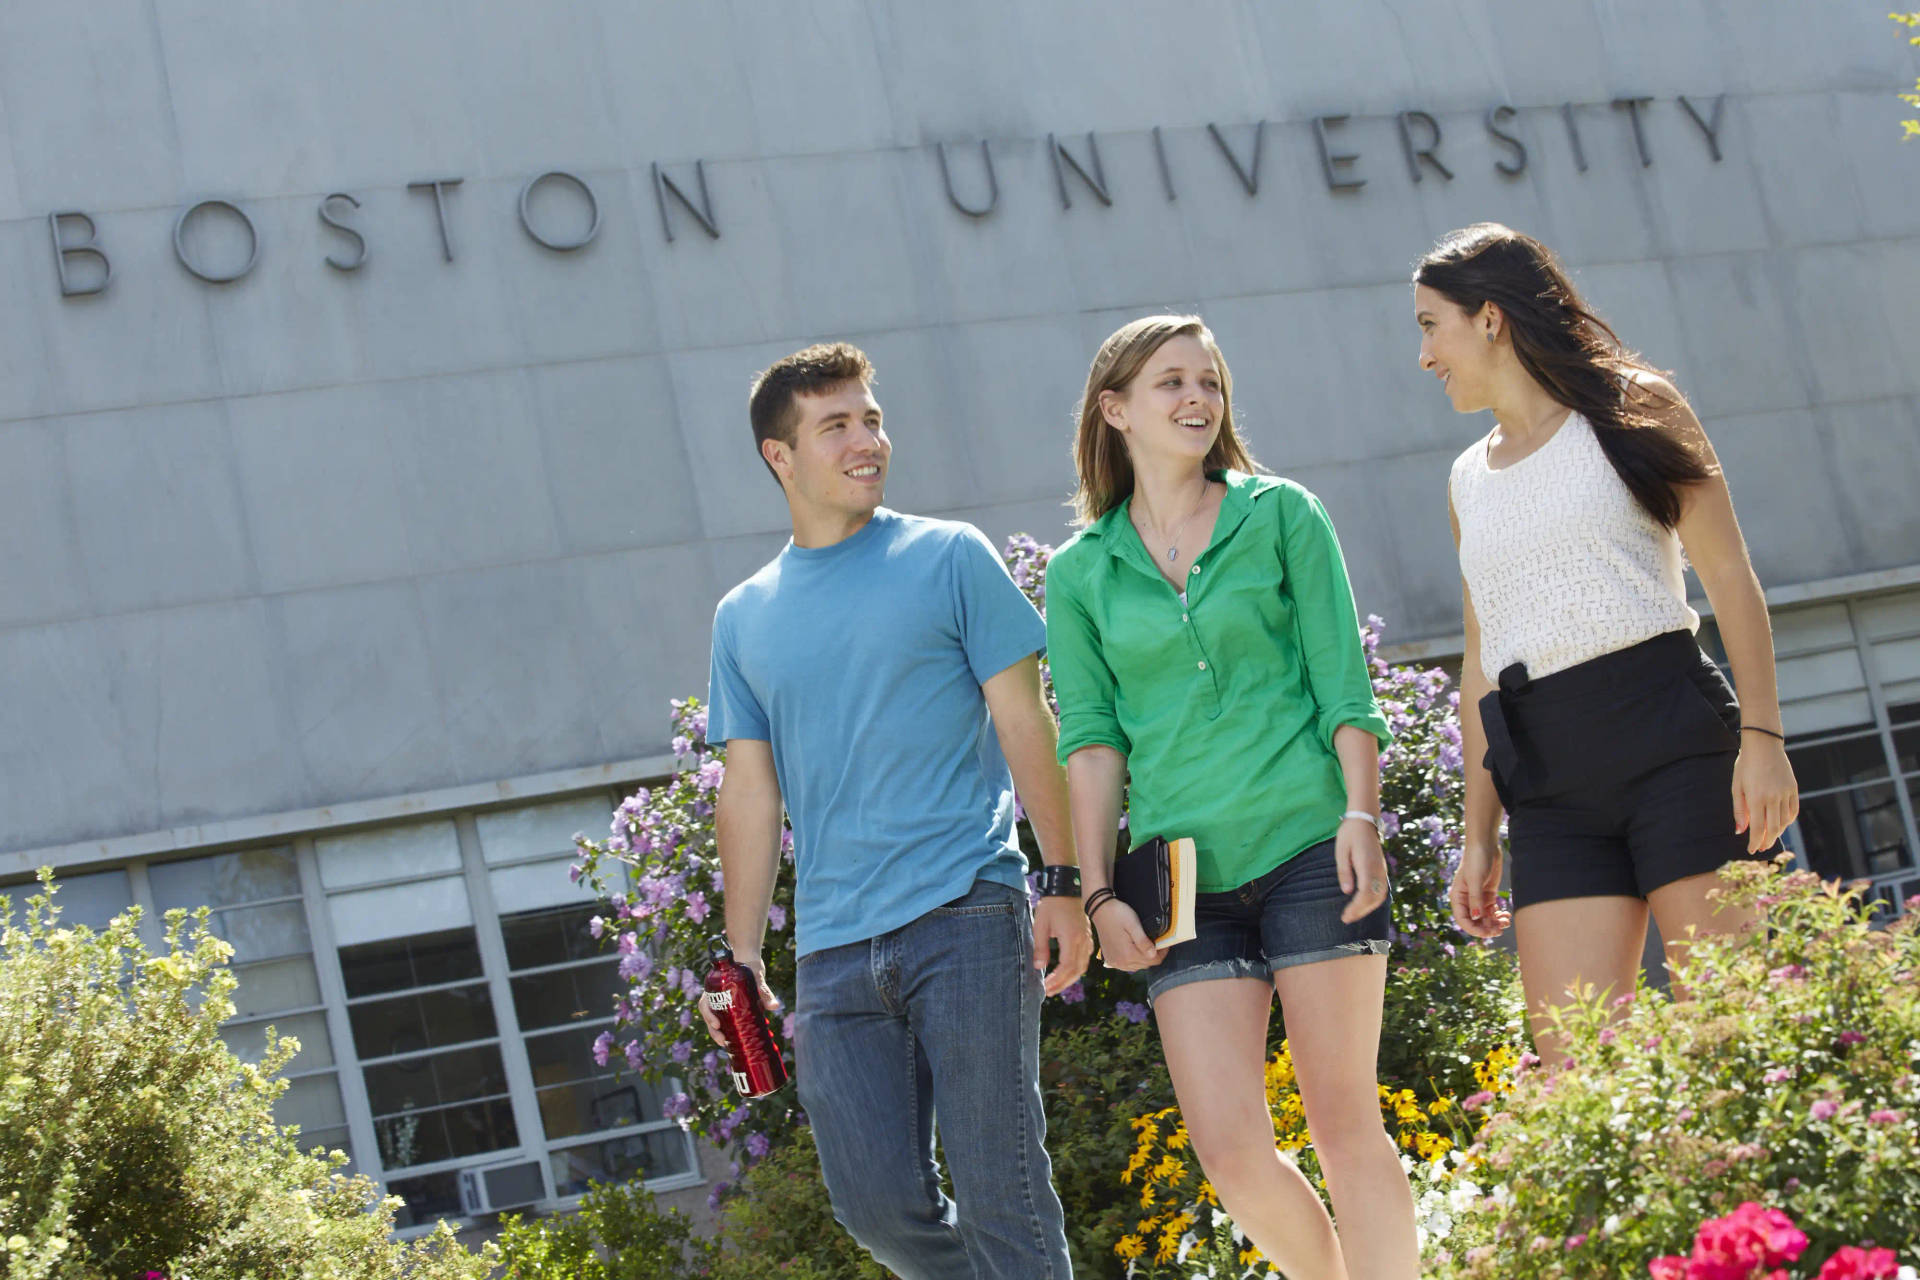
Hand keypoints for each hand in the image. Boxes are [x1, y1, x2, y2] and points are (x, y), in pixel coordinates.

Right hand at [698, 951, 782, 1048]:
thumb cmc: (749, 964)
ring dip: (716, 1031)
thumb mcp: (757, 977)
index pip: (705, 1004)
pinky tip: (730, 1037)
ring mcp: (720, 1000)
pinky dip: (725, 1027)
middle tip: (722, 1041)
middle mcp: (714, 994)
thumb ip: (764, 991)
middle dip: (713, 1030)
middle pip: (708, 1014)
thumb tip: (775, 1007)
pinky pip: (723, 1016)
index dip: (709, 1016)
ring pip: (713, 1017)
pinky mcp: (728, 1004)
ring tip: (724, 1043)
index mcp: (715, 987)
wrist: (748, 955)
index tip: (717, 1025)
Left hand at [1033, 895, 1093, 995]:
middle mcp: (1082, 941)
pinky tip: (1067, 973)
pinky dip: (1077, 969)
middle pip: (1076, 970)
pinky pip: (1085, 959)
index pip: (1067, 967)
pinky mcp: (1087, 937)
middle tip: (1050, 991)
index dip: (1057, 980)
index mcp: (1071, 938)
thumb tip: (1039, 967)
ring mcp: (1087, 940)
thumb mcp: (1041, 925)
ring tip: (1057, 986)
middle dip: (1063, 983)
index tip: (1046, 986)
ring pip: (1082, 966)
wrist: (1066, 889)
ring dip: (1070, 979)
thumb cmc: (1052, 905)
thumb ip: (1040, 947)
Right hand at [1087, 897, 1165, 971]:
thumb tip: (1154, 954)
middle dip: (1153, 955)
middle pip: (1146, 965)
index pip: (1153, 960)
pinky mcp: (1110, 959)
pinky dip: (1133, 960)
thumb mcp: (1133, 924)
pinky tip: (1134, 949)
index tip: (1165, 943)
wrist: (1100, 910)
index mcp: (1128, 954)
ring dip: (1143, 958)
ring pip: (1137, 966)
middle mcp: (1121, 962)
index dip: (1162, 953)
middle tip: (1156, 942)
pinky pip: (1127, 966)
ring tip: (1145, 945)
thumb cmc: (1117, 914)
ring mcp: (1114, 962)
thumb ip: (1143, 941)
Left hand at [1336, 816, 1389, 923]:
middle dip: (1361, 911)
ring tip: (1354, 914)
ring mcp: (1382, 869)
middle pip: (1375, 897)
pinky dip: (1374, 900)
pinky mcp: (1382, 869)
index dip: (1356, 907)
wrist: (1364, 819)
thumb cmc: (1349, 834)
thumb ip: (1344, 872)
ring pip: (1381, 895)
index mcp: (1368, 865)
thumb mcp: (1341, 851)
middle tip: (1347, 919)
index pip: (1365, 893)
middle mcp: (1378, 869)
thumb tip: (1347, 892)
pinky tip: (1363, 904)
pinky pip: (1381, 889)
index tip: (1345, 916)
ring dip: (1368, 908)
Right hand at [1449, 843, 1510, 938]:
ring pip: (1485, 918)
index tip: (1487, 933)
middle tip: (1500, 930)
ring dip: (1494, 923)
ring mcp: (1478, 898)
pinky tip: (1506, 916)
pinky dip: (1498, 915)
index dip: (1474, 929)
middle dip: (1487, 928)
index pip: (1463, 919)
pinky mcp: (1488, 894)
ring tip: (1505, 922)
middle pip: (1475, 921)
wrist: (1486, 845)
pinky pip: (1492, 911)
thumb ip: (1475, 900)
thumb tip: (1476, 918)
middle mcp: (1466, 900)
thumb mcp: (1476, 880)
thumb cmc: (1476, 860)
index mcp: (1458, 897)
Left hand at [1733, 735, 1798, 853]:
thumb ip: (1740, 810)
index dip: (1755, 842)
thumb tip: (1740, 831)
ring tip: (1769, 837)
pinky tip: (1780, 824)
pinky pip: (1793, 811)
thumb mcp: (1737, 787)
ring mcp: (1785, 793)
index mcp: (1756, 797)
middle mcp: (1773, 797)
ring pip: (1784, 821)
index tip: (1751, 850)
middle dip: (1767, 841)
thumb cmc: (1746, 766)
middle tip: (1761, 848)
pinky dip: (1787, 821)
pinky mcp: (1793, 789)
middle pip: (1773, 828)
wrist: (1764, 745)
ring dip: (1777, 832)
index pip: (1758, 828)